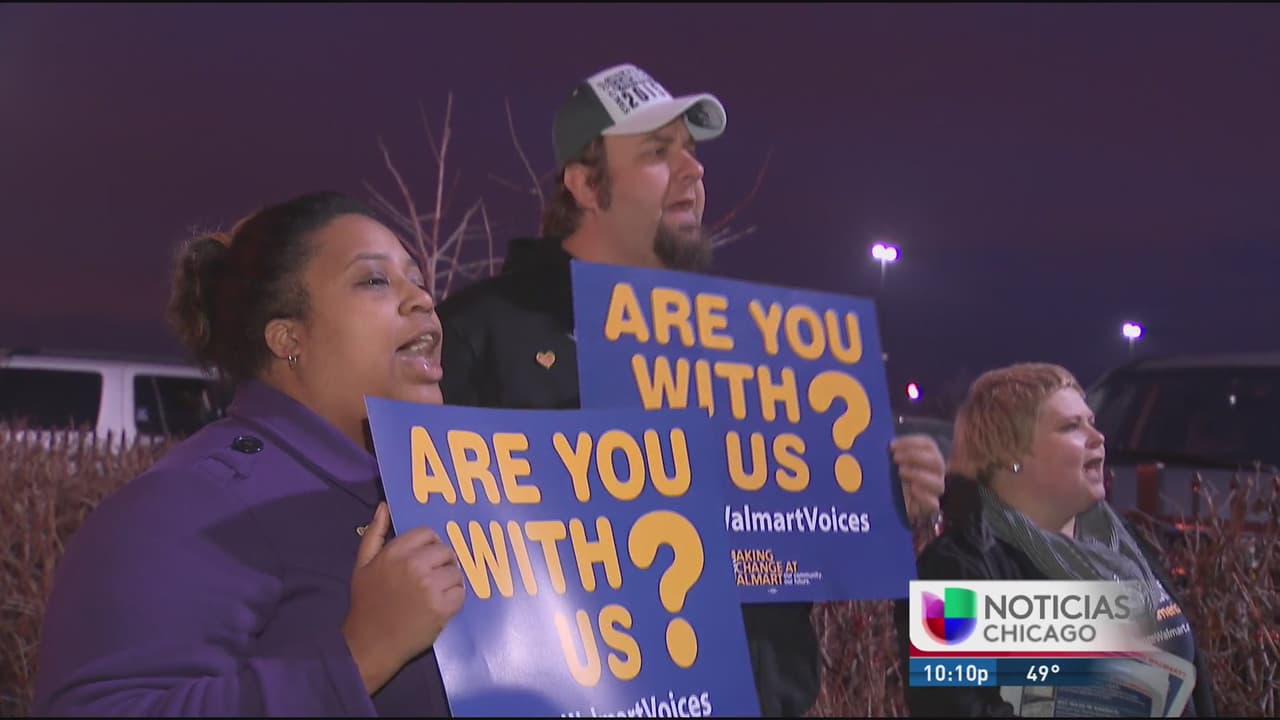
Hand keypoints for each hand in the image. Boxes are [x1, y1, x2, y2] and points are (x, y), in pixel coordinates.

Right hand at [342, 502, 464, 694]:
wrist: (370, 644)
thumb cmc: (366, 603)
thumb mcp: (362, 565)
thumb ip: (374, 533)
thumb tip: (384, 506)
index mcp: (395, 553)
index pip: (428, 533)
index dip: (428, 545)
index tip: (423, 559)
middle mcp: (414, 566)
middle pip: (446, 551)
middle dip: (441, 563)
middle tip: (430, 579)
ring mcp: (430, 587)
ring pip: (456, 572)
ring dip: (449, 581)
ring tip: (434, 594)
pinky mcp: (442, 608)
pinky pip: (461, 592)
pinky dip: (454, 599)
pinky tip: (439, 606)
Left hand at [892, 434, 945, 524]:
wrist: (899, 506)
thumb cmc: (897, 480)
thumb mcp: (894, 464)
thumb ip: (894, 453)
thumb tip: (886, 445)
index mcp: (928, 457)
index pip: (928, 444)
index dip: (911, 442)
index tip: (892, 445)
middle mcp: (935, 473)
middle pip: (936, 461)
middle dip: (914, 456)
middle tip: (895, 458)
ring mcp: (934, 491)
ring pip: (938, 483)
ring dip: (918, 475)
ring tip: (900, 472)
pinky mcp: (930, 507)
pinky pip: (933, 503)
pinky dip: (923, 496)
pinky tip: (912, 489)